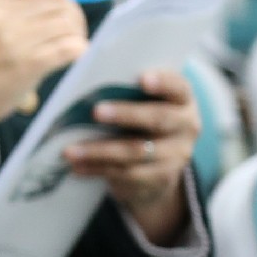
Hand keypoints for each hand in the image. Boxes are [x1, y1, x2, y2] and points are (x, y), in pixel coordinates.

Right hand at [0, 0, 93, 130]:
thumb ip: (14, 2)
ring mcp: (15, 40)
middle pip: (58, 0)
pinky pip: (70, 48)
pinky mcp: (28, 65)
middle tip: (70, 25)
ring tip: (68, 42)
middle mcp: (2, 15)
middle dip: (72, 11)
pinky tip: (69, 54)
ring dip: (75, 32)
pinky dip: (77, 49)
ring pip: (68, 23)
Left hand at [60, 66, 197, 241]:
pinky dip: (98, 169)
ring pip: (137, 151)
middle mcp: (186, 126)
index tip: (142, 78)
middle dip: (126, 114)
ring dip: (99, 150)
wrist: (158, 163)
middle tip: (96, 111)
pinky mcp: (162, 178)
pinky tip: (77, 166)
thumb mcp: (141, 102)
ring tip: (70, 150)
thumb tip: (86, 83)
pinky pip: (128, 174)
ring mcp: (177, 155)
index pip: (179, 87)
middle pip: (158, 118)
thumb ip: (125, 91)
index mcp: (182, 100)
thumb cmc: (140, 118)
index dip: (163, 82)